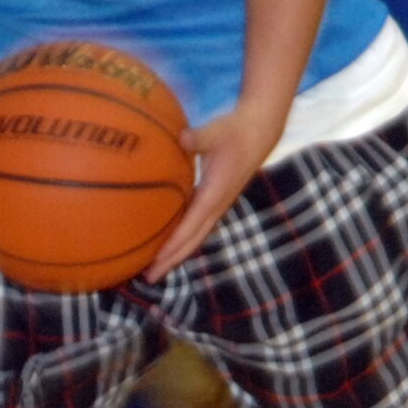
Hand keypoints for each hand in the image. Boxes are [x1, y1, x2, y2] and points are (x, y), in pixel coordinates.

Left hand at [145, 100, 283, 279]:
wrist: (258, 134)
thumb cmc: (234, 130)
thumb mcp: (217, 131)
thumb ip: (199, 137)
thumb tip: (182, 137)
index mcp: (215, 192)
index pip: (192, 224)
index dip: (175, 243)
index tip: (157, 259)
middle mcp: (217, 205)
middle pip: (192, 240)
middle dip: (171, 260)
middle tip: (149, 277)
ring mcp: (217, 206)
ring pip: (195, 237)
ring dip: (176, 255)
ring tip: (154, 269)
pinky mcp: (215, 202)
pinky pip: (196, 227)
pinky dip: (181, 240)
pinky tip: (166, 244)